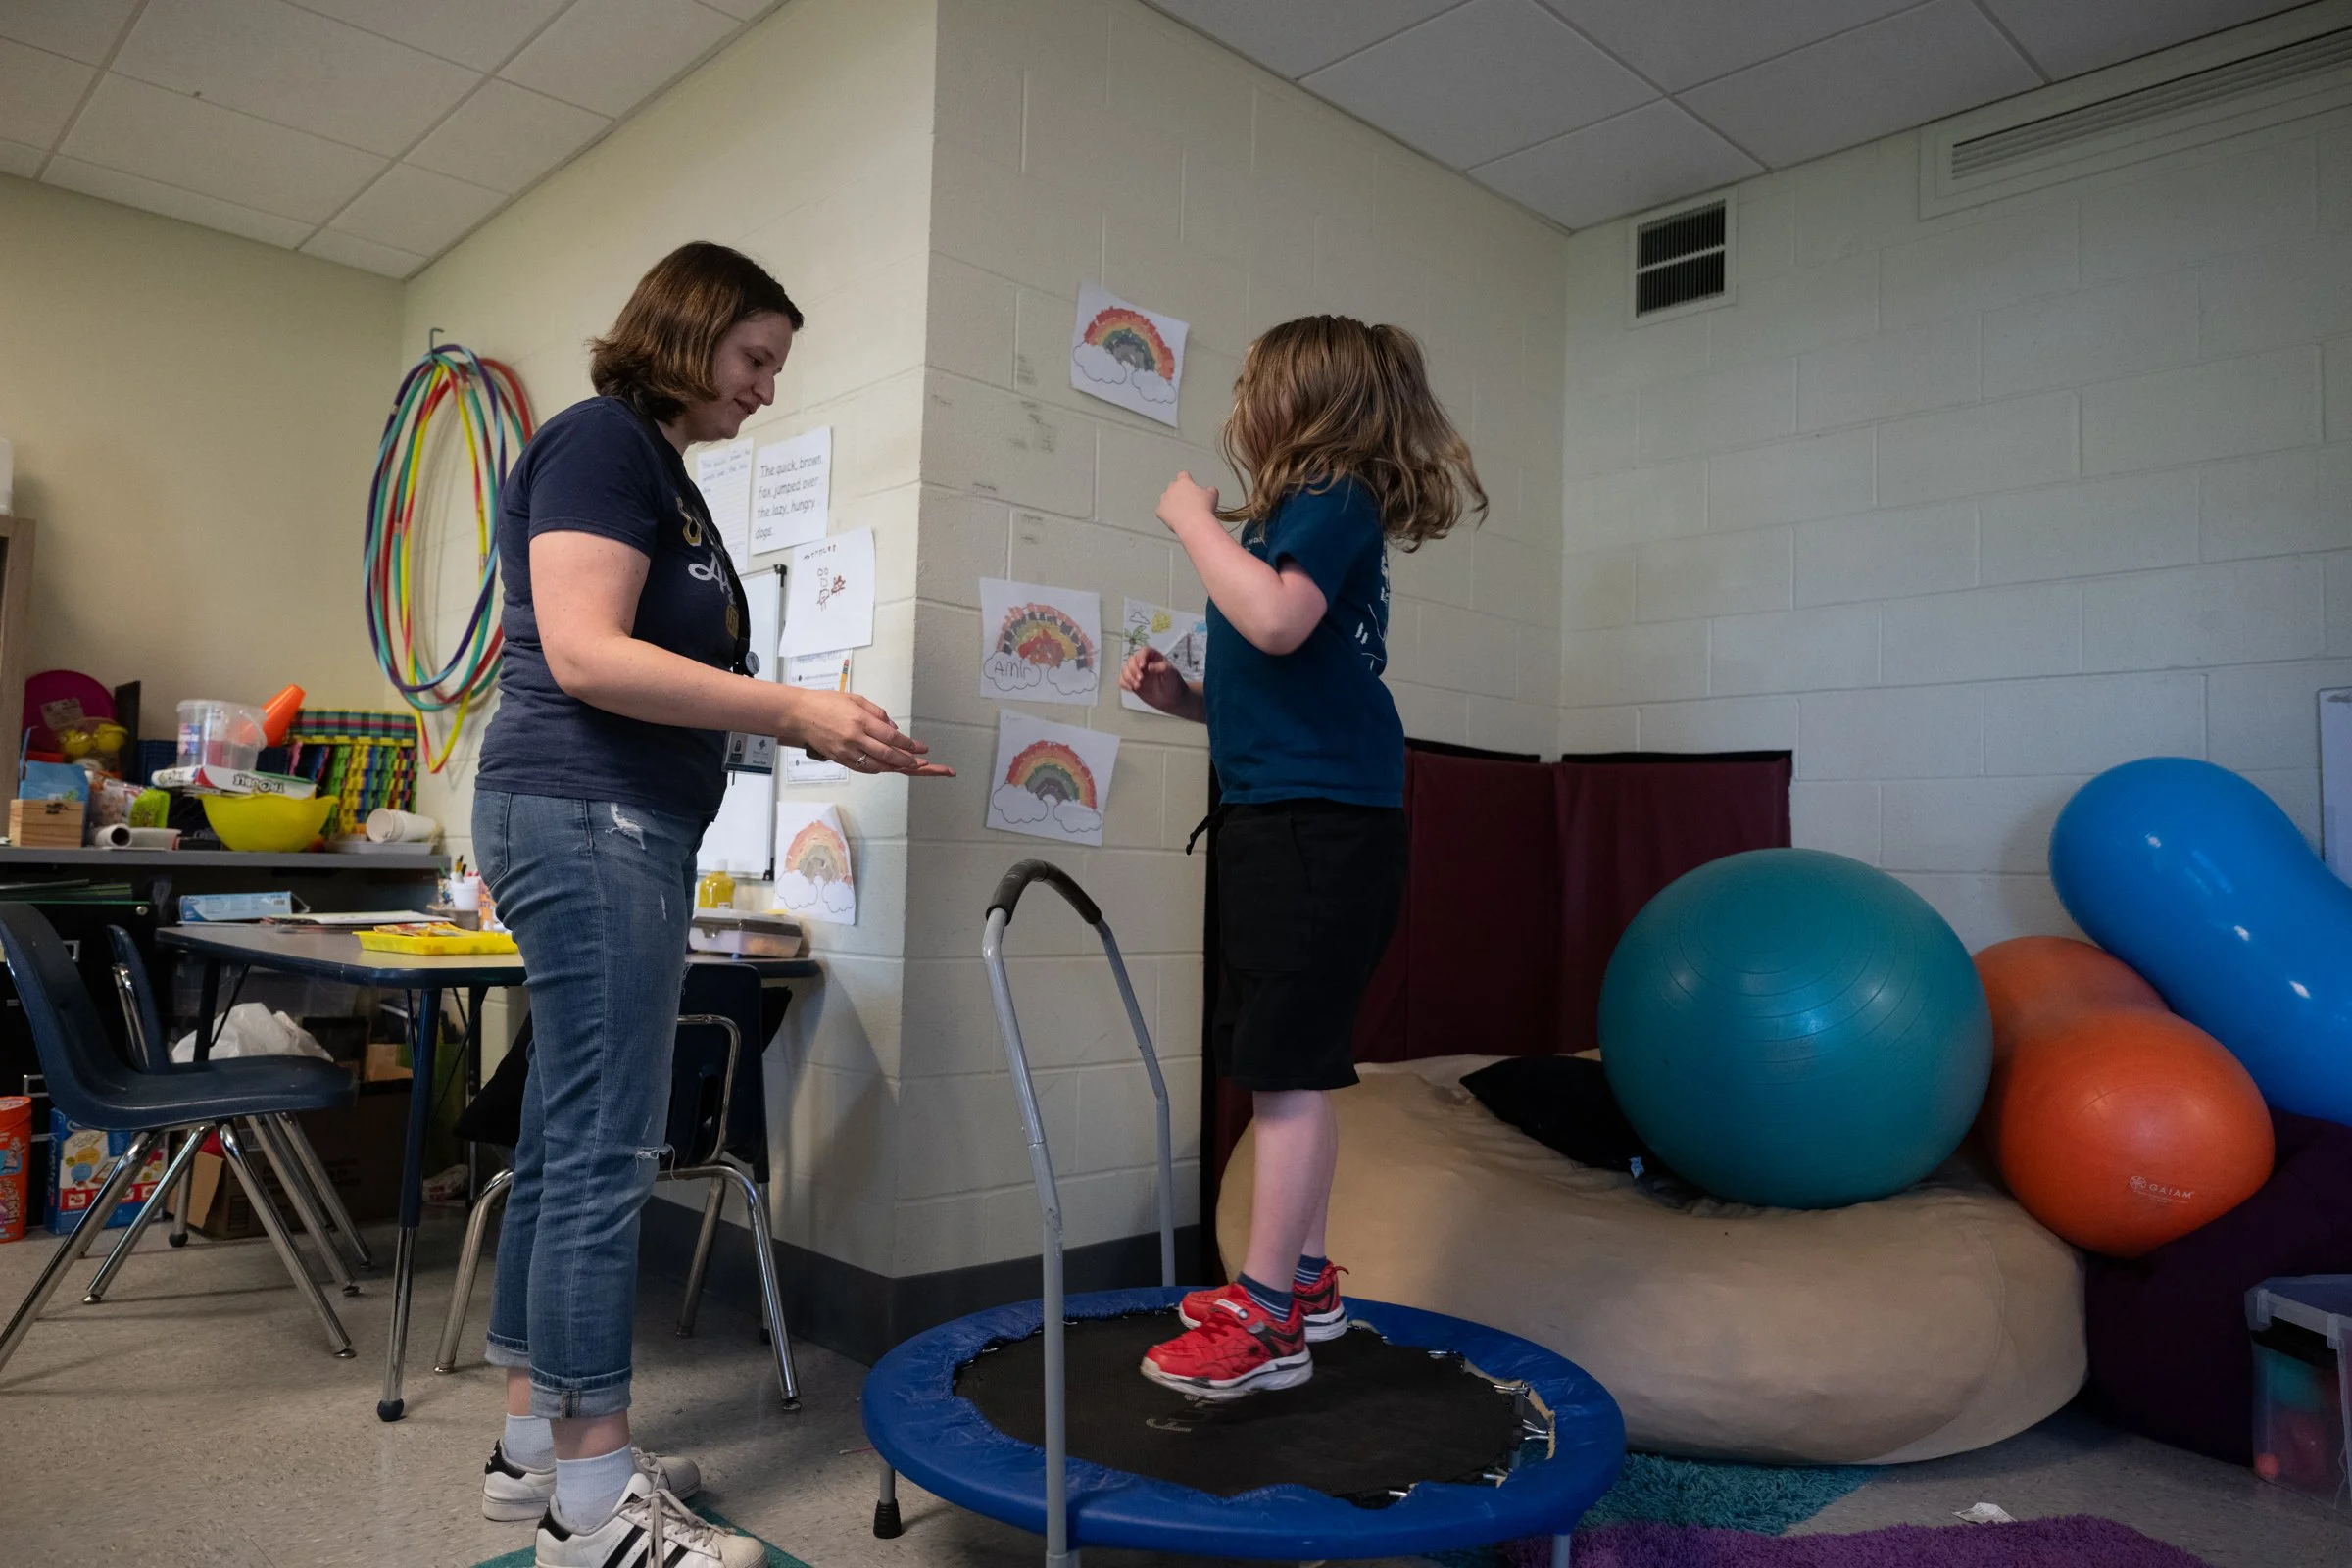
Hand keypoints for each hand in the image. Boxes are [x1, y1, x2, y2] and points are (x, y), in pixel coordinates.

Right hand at [790, 690, 953, 776]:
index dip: (909, 744)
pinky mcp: (840, 759)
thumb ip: (877, 714)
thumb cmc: (825, 703)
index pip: (891, 737)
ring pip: (878, 766)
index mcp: (860, 721)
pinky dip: (880, 769)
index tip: (921, 747)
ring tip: (914, 769)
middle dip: (909, 761)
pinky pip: (864, 768)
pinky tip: (890, 769)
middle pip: (888, 755)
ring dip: (897, 768)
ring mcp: (847, 751)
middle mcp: (855, 738)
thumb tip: (894, 728)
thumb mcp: (855, 700)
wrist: (798, 715)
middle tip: (925, 764)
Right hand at [1121, 646, 1184, 711]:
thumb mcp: (1171, 674)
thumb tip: (1149, 667)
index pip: (1144, 651)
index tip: (1142, 667)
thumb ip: (1162, 668)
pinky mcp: (1133, 682)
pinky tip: (1131, 689)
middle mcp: (1144, 663)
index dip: (1141, 657)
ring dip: (1128, 677)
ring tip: (1137, 686)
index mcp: (1154, 657)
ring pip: (1125, 669)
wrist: (1172, 699)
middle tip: (1140, 680)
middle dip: (1133, 669)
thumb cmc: (1174, 683)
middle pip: (1132, 660)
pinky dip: (1124, 684)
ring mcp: (1137, 673)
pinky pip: (1122, 680)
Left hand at [1156, 471, 1218, 536]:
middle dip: (1179, 492)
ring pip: (1166, 498)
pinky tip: (1175, 519)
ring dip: (1171, 503)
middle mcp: (1172, 488)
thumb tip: (1209, 490)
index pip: (1183, 475)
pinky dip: (1167, 515)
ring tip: (1181, 512)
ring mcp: (1164, 500)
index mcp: (1184, 482)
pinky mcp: (1160, 511)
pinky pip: (1161, 511)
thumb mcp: (1213, 495)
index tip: (1191, 486)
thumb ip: (1209, 489)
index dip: (1187, 480)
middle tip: (1187, 502)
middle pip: (1173, 486)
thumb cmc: (1204, 508)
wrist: (1194, 524)